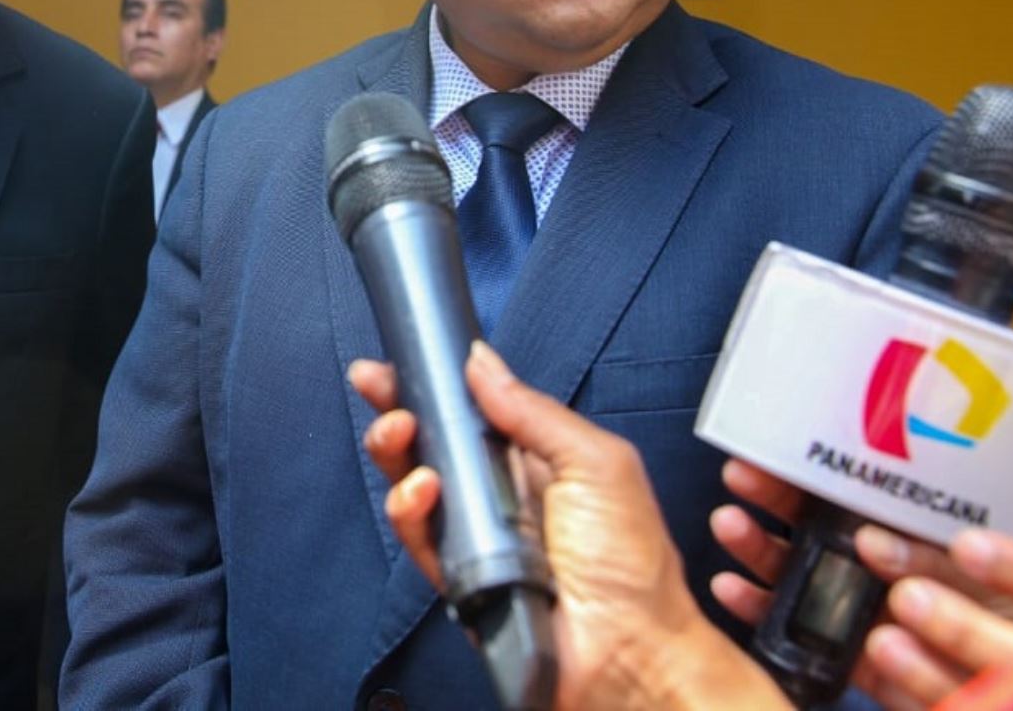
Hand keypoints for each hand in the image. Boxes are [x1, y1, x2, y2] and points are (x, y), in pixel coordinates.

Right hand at [350, 343, 783, 710]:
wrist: (629, 652)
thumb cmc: (631, 562)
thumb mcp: (596, 463)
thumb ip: (533, 411)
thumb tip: (482, 362)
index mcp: (534, 460)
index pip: (468, 413)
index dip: (428, 387)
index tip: (391, 366)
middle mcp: (498, 494)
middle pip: (428, 444)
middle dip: (397, 412)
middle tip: (381, 392)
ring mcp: (475, 536)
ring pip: (411, 486)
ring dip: (396, 453)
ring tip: (401, 436)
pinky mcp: (457, 576)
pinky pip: (417, 536)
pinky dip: (409, 509)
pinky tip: (422, 493)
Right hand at [710, 461, 1012, 709]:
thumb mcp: (1001, 573)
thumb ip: (935, 556)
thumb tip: (873, 542)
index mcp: (925, 537)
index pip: (863, 492)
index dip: (817, 466)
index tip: (778, 445)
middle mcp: (891, 571)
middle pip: (819, 527)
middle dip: (774, 499)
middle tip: (742, 476)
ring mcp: (870, 614)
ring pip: (801, 576)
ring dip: (759, 548)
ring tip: (730, 525)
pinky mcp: (860, 662)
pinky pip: (802, 636)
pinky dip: (759, 611)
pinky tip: (735, 591)